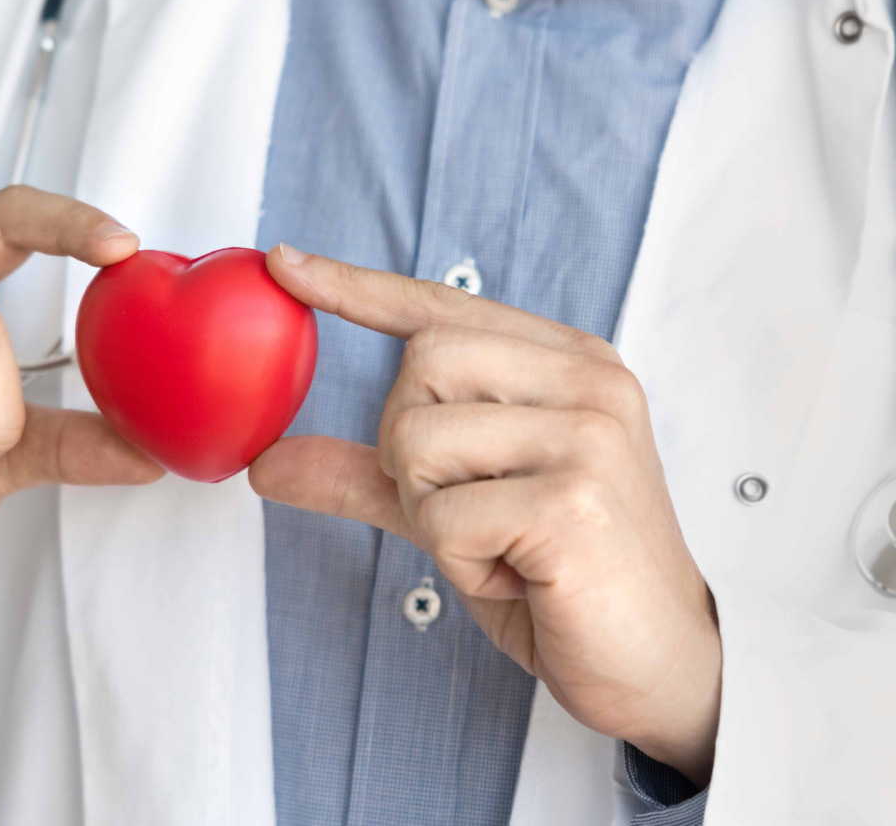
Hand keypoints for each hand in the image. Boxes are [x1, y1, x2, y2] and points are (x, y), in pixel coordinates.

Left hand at [250, 245, 721, 785]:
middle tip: (464, 508)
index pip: (443, 306)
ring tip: (497, 546)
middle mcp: (587, 382)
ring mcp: (588, 436)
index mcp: (568, 365)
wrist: (657, 665)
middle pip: (418, 366)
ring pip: (417, 439)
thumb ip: (369, 473)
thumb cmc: (564, 578)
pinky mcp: (574, 501)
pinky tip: (517, 574)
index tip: (286, 262)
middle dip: (406, 452)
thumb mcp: (455, 510)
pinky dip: (456, 560)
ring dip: (431, 513)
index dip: (357, 286)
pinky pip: (443, 516)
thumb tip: (269, 460)